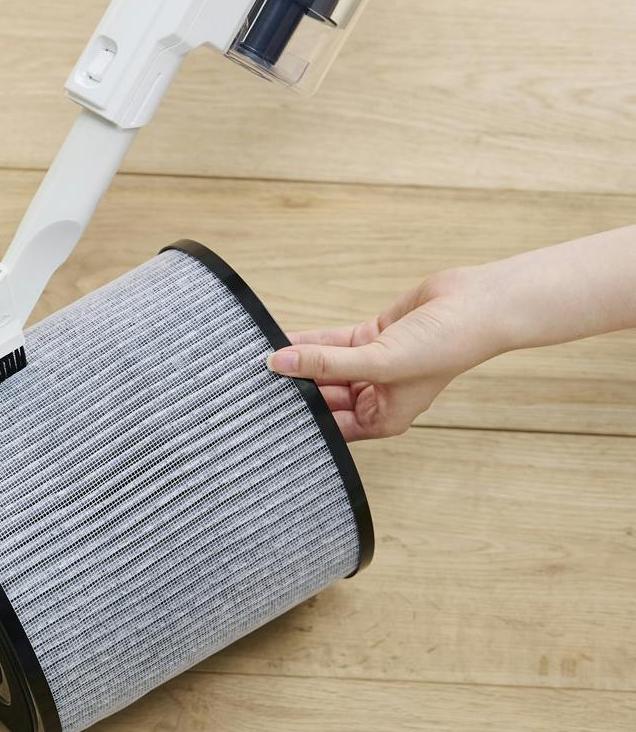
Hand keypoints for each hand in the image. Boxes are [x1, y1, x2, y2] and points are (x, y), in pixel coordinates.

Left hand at [267, 265, 506, 441]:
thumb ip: (326, 363)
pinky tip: (280, 340)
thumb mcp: (378, 361)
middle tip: (255, 382)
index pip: (329, 426)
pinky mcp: (370, 338)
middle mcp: (375, 396)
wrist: (477, 304)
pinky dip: (309, 342)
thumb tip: (278, 363)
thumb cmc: (444, 347)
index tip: (265, 410)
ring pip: (323, 367)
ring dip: (297, 362)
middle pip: (322, 395)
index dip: (299, 418)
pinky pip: (331, 344)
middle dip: (294, 387)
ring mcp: (371, 366)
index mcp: (381, 419)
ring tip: (260, 359)